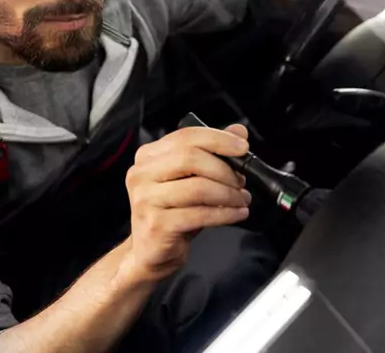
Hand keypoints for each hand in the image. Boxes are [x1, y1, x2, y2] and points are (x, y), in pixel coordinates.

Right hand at [120, 124, 251, 282]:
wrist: (150, 252)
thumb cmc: (172, 213)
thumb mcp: (192, 179)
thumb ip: (212, 153)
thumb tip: (238, 131)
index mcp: (148, 156)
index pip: (186, 137)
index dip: (218, 139)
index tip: (242, 147)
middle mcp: (142, 174)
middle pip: (190, 158)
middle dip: (224, 169)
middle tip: (241, 181)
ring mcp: (146, 199)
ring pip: (198, 187)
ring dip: (228, 194)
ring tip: (241, 199)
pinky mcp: (156, 224)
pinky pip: (200, 214)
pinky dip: (225, 214)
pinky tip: (236, 214)